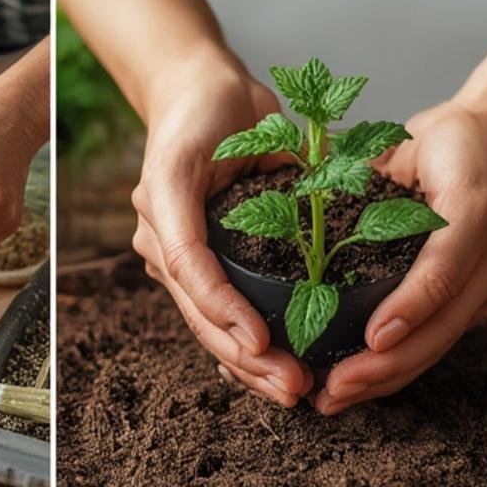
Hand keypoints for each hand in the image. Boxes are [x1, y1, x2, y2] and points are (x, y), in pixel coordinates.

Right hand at [132, 62, 312, 407]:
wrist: (192, 95)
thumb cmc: (215, 103)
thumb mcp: (242, 120)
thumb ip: (274, 163)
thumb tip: (325, 208)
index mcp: (164, 205)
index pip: (191, 270)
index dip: (225, 309)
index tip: (263, 343)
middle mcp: (161, 240)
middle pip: (200, 314)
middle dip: (247, 357)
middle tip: (293, 387)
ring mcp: (174, 259)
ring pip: (207, 326)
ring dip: (249, 365)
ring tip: (291, 391)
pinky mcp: (196, 266)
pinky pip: (217, 314)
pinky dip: (244, 346)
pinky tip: (272, 374)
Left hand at [315, 101, 486, 415]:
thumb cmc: (449, 140)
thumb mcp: (414, 144)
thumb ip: (372, 180)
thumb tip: (306, 218)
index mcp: (476, 212)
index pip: (442, 273)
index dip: (407, 309)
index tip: (369, 341)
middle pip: (440, 329)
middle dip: (384, 368)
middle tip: (332, 390)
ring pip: (436, 347)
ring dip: (383, 381)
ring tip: (332, 400)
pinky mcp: (479, 303)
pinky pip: (435, 343)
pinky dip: (393, 369)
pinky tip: (355, 387)